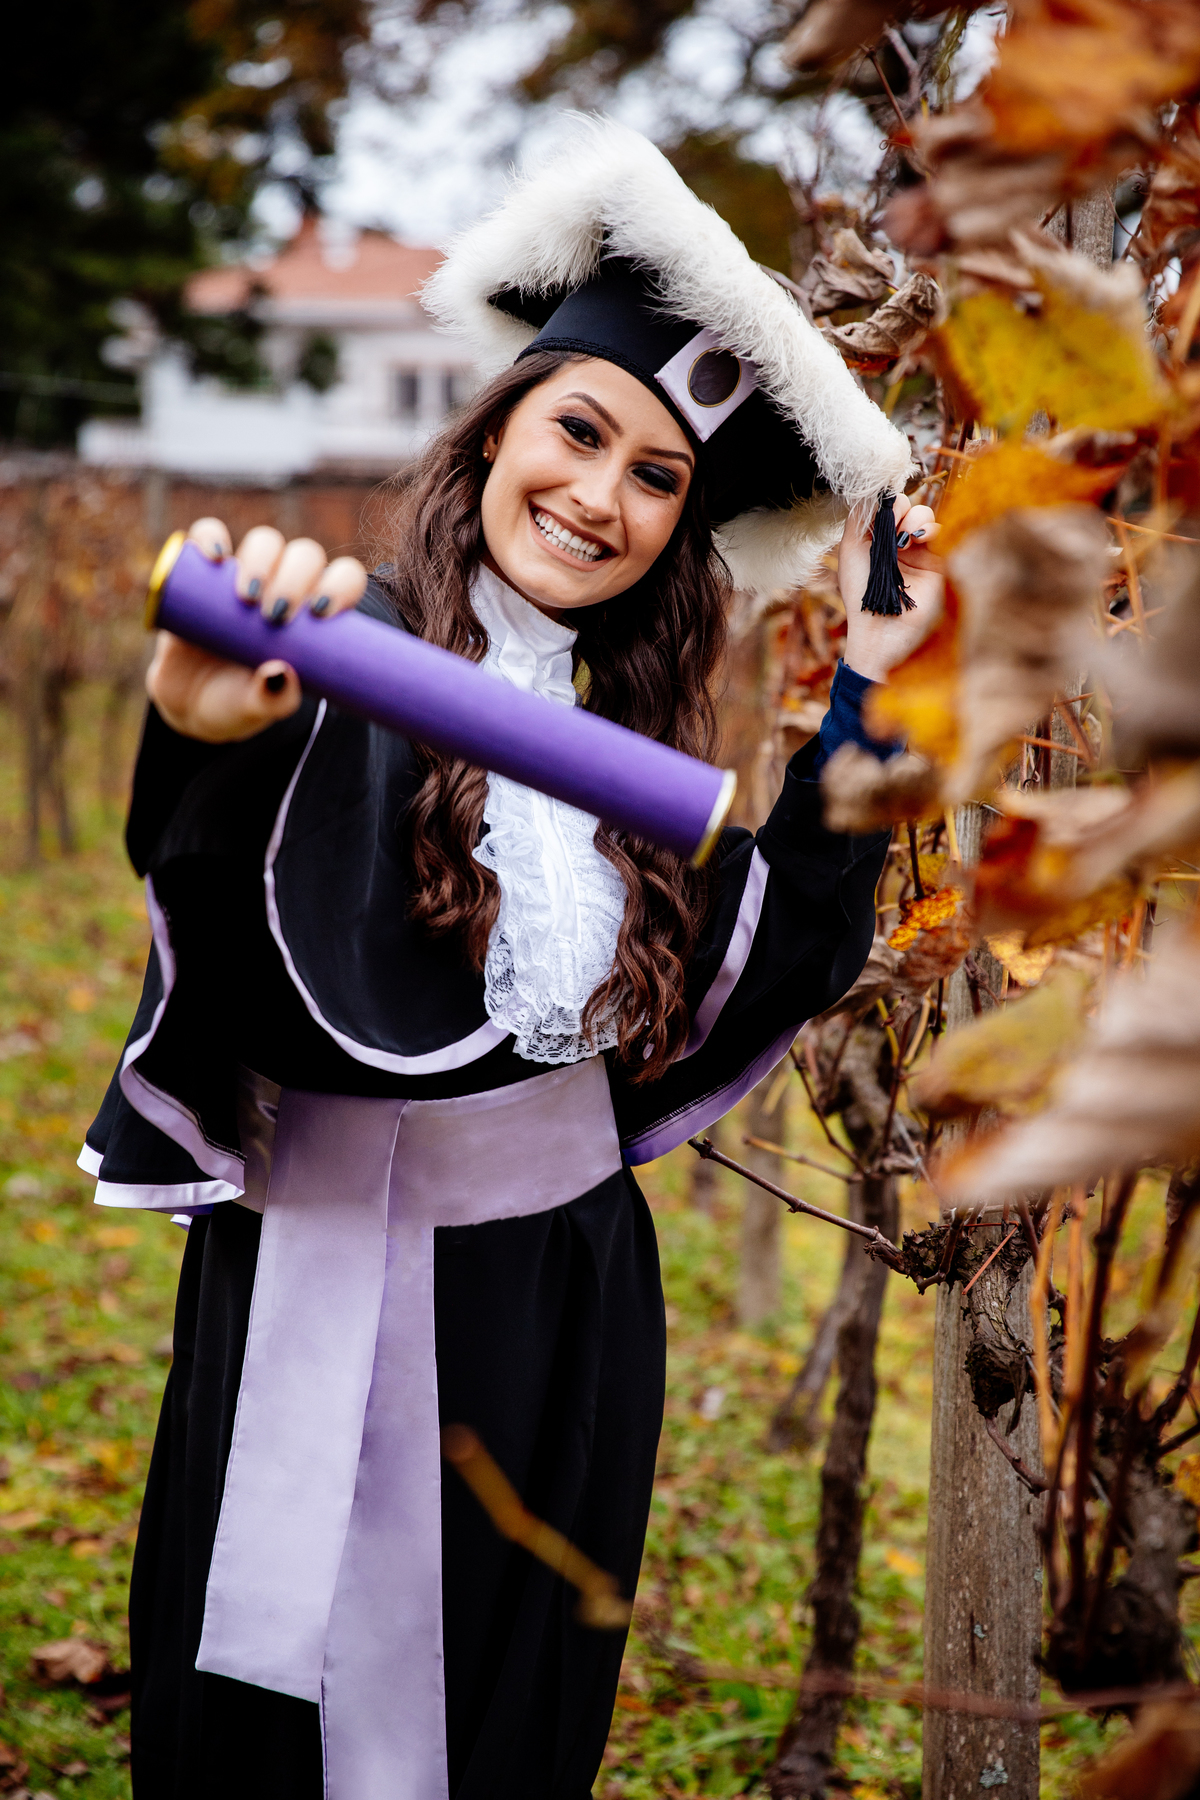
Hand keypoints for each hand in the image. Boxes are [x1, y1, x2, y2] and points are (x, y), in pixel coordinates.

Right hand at [146, 517, 366, 741]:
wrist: (185, 703)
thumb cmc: (236, 704)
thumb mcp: (256, 710)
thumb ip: (274, 701)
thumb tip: (282, 673)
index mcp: (314, 616)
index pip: (343, 580)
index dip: (340, 585)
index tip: (320, 613)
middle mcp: (284, 586)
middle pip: (305, 556)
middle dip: (295, 578)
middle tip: (274, 617)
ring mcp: (244, 574)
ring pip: (265, 541)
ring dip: (261, 560)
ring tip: (245, 599)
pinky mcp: (202, 570)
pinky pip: (209, 534)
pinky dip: (211, 536)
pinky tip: (213, 557)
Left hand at [839, 493, 942, 683]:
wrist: (880, 629)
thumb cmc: (859, 592)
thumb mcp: (851, 550)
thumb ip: (859, 518)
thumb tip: (873, 492)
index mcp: (876, 540)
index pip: (886, 506)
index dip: (885, 501)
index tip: (881, 508)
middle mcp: (897, 544)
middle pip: (907, 506)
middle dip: (900, 508)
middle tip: (894, 525)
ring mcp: (919, 552)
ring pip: (925, 516)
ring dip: (915, 517)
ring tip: (904, 538)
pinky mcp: (937, 562)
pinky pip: (941, 532)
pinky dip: (930, 528)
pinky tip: (917, 540)